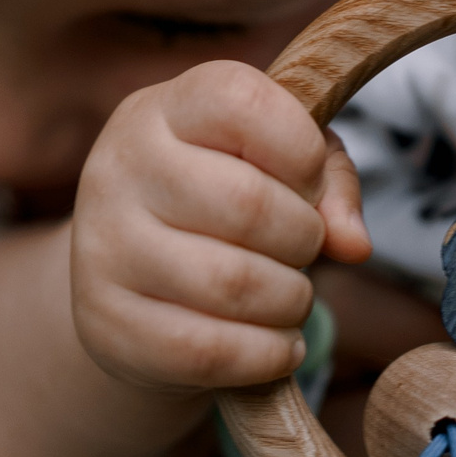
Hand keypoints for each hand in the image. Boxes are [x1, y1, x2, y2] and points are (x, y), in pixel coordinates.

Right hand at [72, 62, 368, 392]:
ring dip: (291, 301)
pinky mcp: (107, 323)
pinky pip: (208, 350)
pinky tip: (277, 344)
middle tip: (303, 249)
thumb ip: (330, 180)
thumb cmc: (220, 207)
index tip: (306, 183)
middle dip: (304, 237)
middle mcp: (120, 167)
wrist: (135, 284)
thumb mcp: (277, 164)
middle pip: (249, 204)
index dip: (301, 149)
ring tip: (291, 297)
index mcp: (161, 110)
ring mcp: (103, 247)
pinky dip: (266, 355)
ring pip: (233, 285)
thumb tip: (352, 242)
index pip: (242, 101)